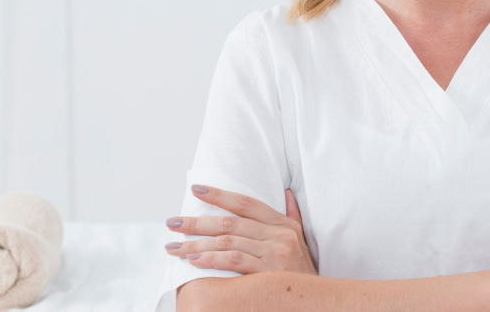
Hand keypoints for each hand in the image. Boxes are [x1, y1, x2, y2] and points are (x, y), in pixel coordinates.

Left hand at [165, 185, 316, 274]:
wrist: (317, 302)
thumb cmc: (303, 273)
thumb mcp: (302, 241)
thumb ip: (292, 216)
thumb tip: (286, 192)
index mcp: (284, 224)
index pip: (245, 203)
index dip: (219, 194)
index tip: (195, 189)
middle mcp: (280, 235)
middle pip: (230, 222)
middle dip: (197, 222)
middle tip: (172, 222)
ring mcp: (275, 253)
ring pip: (227, 241)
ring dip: (196, 244)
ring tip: (174, 247)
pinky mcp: (269, 273)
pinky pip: (234, 261)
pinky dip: (211, 258)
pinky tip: (194, 260)